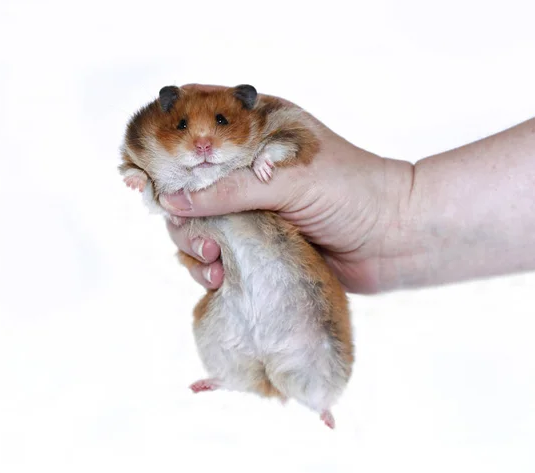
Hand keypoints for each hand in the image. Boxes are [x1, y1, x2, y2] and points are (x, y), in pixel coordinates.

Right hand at [161, 86, 415, 293]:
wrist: (395, 238)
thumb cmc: (352, 191)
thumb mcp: (289, 179)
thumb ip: (231, 190)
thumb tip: (173, 203)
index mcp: (255, 135)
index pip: (193, 131)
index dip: (161, 150)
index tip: (139, 175)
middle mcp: (247, 171)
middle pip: (185, 186)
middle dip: (180, 215)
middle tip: (201, 239)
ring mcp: (251, 209)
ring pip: (194, 225)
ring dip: (192, 247)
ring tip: (215, 263)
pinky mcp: (258, 244)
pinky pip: (215, 255)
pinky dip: (206, 269)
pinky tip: (218, 279)